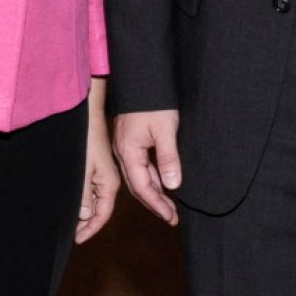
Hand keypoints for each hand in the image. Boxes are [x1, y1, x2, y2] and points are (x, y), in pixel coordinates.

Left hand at [76, 78, 120, 242]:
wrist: (86, 116)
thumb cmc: (85, 140)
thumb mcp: (83, 170)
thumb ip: (84, 193)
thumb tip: (85, 215)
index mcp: (109, 183)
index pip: (102, 214)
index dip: (90, 228)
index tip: (78, 240)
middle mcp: (108, 180)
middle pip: (99, 209)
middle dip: (86, 223)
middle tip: (72, 234)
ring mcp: (102, 173)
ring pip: (94, 199)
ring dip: (83, 211)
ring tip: (70, 223)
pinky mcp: (96, 166)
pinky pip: (90, 188)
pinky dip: (82, 198)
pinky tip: (73, 201)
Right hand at [114, 108, 181, 225]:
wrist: (141, 78)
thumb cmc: (153, 102)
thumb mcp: (165, 129)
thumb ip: (168, 158)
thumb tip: (173, 185)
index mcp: (128, 152)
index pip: (142, 187)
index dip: (157, 204)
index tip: (171, 217)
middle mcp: (123, 152)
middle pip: (138, 186)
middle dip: (155, 203)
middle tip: (172, 217)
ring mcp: (125, 146)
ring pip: (138, 176)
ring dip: (154, 192)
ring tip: (169, 205)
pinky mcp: (129, 140)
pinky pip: (139, 166)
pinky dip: (151, 178)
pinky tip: (162, 182)